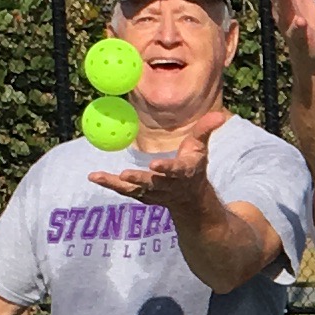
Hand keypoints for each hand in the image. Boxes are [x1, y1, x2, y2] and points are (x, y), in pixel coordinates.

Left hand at [89, 125, 216, 211]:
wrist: (191, 199)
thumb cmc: (194, 167)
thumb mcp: (201, 148)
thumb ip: (205, 131)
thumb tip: (220, 115)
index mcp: (183, 172)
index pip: (175, 170)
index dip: (166, 168)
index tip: (156, 165)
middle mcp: (167, 185)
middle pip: (152, 184)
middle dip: (140, 180)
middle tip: (125, 175)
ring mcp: (153, 193)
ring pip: (134, 189)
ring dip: (116, 184)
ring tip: (97, 176)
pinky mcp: (142, 196)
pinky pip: (124, 191)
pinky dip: (109, 184)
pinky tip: (94, 177)